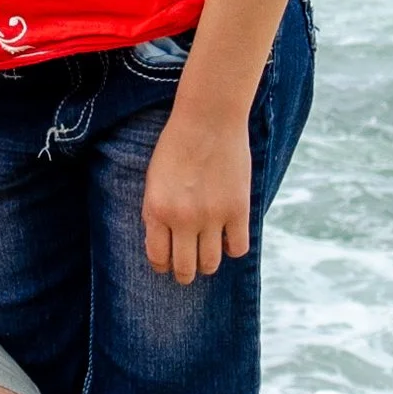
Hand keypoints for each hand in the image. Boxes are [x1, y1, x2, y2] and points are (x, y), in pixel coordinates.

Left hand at [141, 104, 250, 281]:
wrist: (208, 119)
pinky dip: (232, 248)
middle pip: (186, 268)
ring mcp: (212, 216)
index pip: (158, 257)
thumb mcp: (154, 179)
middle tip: (187, 271)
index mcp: (156, 210)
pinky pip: (238, 248)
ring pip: (211, 263)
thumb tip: (162, 243)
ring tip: (207, 255)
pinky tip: (228, 237)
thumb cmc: (176, 145)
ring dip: (208, 263)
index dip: (163, 266)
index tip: (167, 265)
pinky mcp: (238, 210)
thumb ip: (156, 211)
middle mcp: (183, 218)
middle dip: (185, 274)